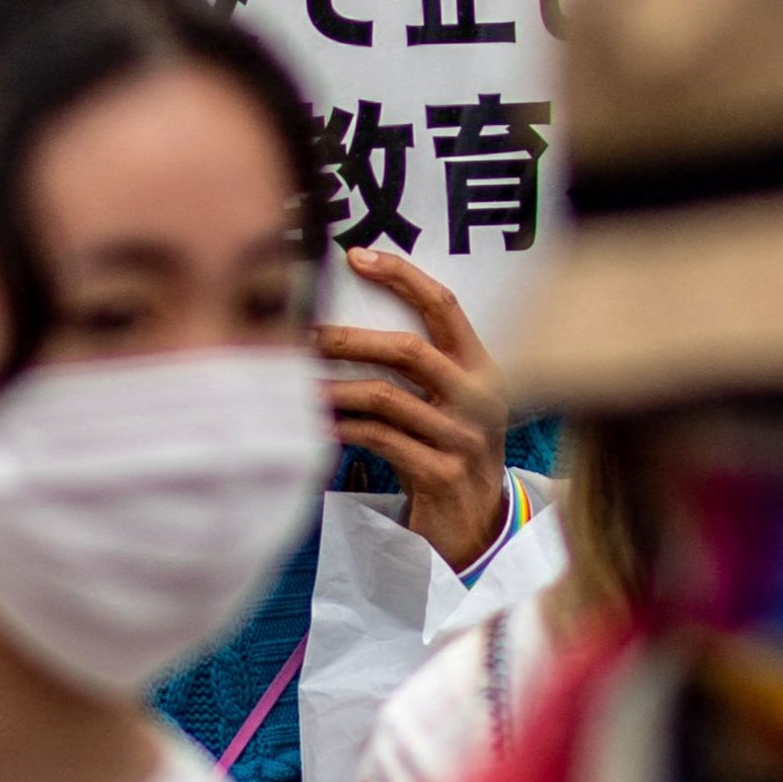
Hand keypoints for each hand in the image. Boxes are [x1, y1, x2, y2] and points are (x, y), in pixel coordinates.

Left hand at [319, 248, 511, 570]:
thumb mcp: (446, 403)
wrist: (477, 525)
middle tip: (304, 335)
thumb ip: (418, 367)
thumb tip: (342, 323)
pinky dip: (342, 427)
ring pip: (386, 397)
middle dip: (349, 338)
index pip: (445, 305)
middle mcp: (480, 397)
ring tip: (299, 383)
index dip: (402, 276)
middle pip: (408, 350)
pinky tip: (317, 424)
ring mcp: (464, 437)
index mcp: (483, 367)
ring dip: (334, 388)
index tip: (356, 256)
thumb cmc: (447, 450)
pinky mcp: (441, 473)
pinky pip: (379, 439)